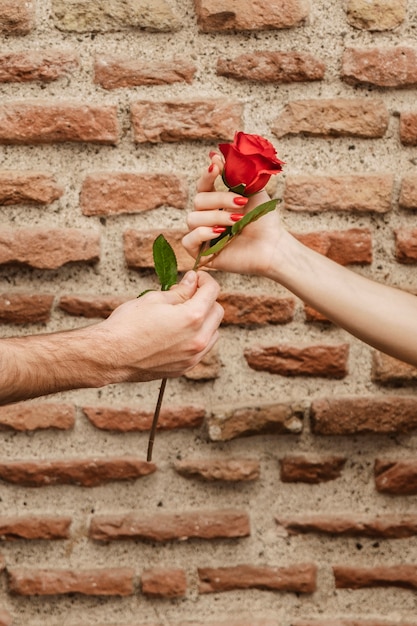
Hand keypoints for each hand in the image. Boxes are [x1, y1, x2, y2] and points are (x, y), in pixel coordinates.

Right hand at [99, 270, 223, 381]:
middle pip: (217, 312)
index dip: (205, 280)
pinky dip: (197, 337)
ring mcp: (192, 357)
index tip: (197, 278)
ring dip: (205, 320)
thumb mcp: (154, 299)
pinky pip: (202, 349)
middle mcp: (197, 339)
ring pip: (213, 333)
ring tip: (183, 314)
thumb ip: (180, 291)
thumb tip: (192, 282)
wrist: (110, 355)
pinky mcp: (184, 368)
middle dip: (207, 299)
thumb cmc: (127, 326)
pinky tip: (179, 332)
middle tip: (189, 293)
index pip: (212, 292)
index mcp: (192, 318)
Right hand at [182, 154, 283, 275]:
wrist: (274, 245)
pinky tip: (219, 233)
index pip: (202, 187)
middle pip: (198, 201)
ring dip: (216, 217)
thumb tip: (214, 155)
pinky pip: (187, 240)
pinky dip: (201, 234)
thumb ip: (233, 174)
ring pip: (192, 219)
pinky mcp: (202, 254)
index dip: (207, 176)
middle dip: (219, 199)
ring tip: (236, 221)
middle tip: (242, 202)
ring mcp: (203, 237)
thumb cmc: (264, 219)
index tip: (217, 167)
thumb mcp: (251, 190)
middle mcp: (207, 219)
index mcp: (216, 204)